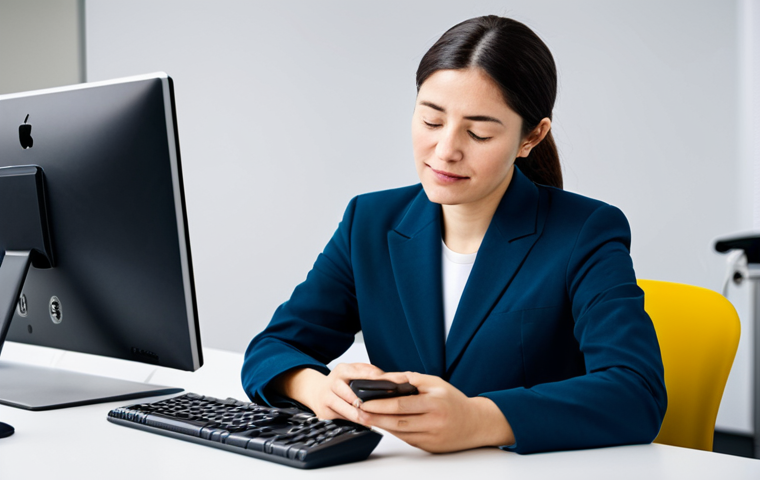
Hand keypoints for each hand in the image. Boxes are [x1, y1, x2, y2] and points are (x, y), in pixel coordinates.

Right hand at [274, 363, 384, 421]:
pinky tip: (362, 423)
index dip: (373, 378)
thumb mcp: (351, 371)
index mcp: (341, 370)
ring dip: (358, 415)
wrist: (316, 392)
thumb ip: (367, 371)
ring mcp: (327, 398)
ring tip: (370, 419)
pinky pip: (341, 418)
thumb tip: (384, 377)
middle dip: (362, 402)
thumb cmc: (339, 382)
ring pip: (344, 409)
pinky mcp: (324, 413)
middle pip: (349, 394)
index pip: (359, 372)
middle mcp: (332, 383)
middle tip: (376, 407)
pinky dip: (352, 421)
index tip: (386, 382)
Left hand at [355, 371, 514, 452]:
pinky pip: (407, 439)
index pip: (401, 405)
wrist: (476, 423)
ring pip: (400, 433)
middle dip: (374, 417)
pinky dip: (393, 432)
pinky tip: (383, 424)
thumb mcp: (434, 382)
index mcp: (434, 402)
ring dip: (381, 425)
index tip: (364, 401)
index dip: (380, 404)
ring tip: (365, 418)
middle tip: (358, 411)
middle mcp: (433, 421)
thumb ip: (408, 379)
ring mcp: (431, 437)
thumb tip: (384, 379)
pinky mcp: (430, 447)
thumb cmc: (453, 400)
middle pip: (397, 421)